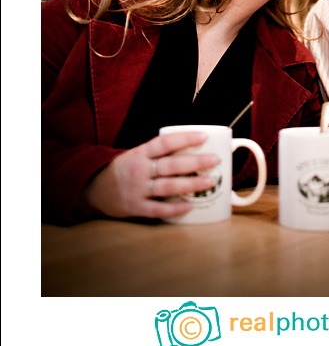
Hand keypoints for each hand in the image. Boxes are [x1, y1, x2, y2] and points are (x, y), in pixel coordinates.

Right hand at [83, 130, 220, 219]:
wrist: (95, 188)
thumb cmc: (126, 169)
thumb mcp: (138, 155)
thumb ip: (160, 153)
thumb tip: (195, 148)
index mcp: (141, 153)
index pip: (165, 143)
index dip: (185, 138)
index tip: (204, 136)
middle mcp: (139, 170)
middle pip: (171, 165)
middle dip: (195, 162)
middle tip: (216, 160)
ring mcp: (137, 189)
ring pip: (168, 187)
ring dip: (191, 184)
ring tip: (211, 181)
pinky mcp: (135, 207)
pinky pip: (158, 210)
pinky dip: (175, 209)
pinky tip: (190, 206)